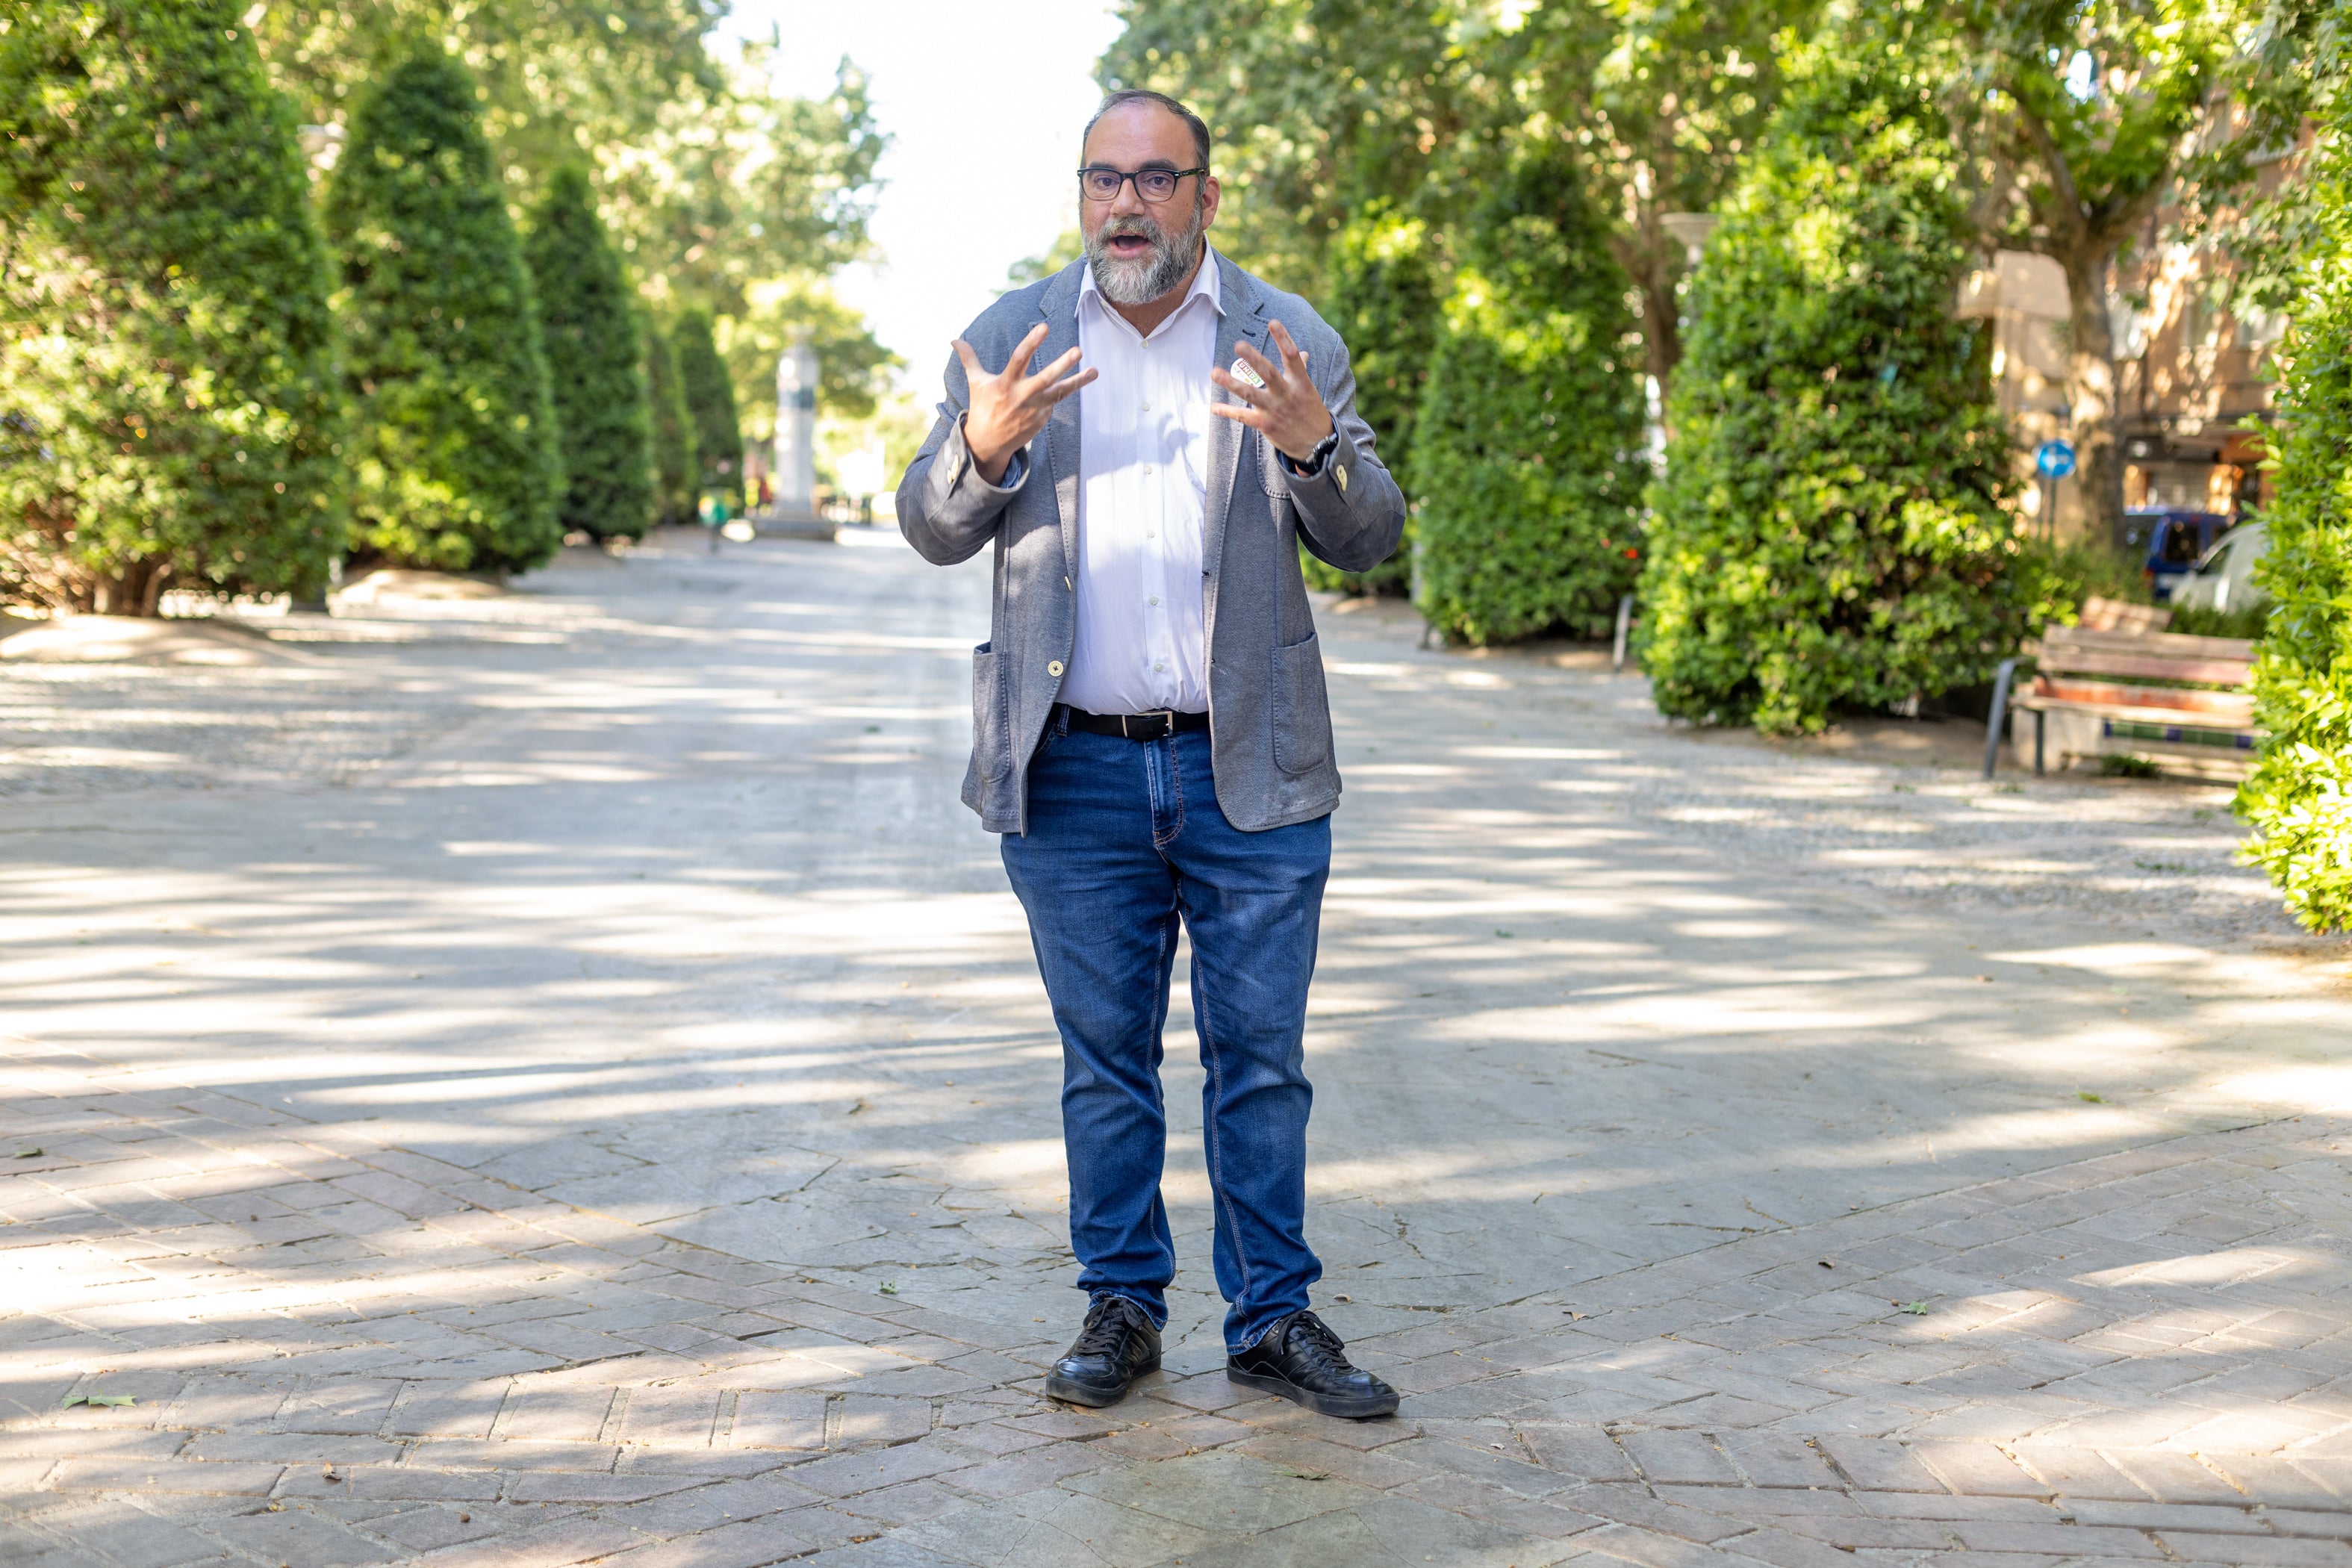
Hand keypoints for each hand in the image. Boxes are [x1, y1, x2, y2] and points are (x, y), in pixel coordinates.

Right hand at [954, 323, 1095, 482]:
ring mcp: (1034, 410)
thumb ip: (969, 359)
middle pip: (1045, 378)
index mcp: (1005, 383)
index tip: (1044, 327)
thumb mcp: (975, 382)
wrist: (987, 443)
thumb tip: (953, 339)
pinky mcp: (1041, 420)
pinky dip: (1057, 395)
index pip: (1019, 358)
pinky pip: (1052, 403)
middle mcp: (1021, 396)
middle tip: (1078, 350)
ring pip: (1059, 393)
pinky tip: (1063, 387)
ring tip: (1095, 371)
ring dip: (1078, 382)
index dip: (1032, 342)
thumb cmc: (982, 406)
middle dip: (1062, 364)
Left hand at [1209, 320, 1333, 461]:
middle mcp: (1287, 394)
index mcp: (1300, 383)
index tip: (1273, 323)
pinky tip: (1214, 407)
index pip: (1292, 357)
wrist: (1318, 445)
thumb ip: (1300, 371)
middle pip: (1269, 373)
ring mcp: (1275, 410)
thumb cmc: (1310, 412)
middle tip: (1238, 345)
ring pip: (1251, 395)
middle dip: (1253, 359)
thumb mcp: (1308, 390)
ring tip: (1214, 373)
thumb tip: (1302, 353)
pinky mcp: (1266, 425)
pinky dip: (1228, 412)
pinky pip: (1243, 417)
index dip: (1283, 339)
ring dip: (1231, 383)